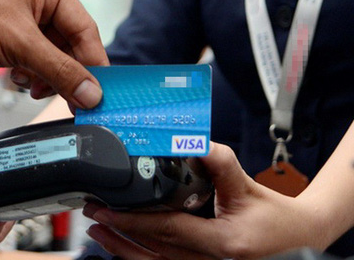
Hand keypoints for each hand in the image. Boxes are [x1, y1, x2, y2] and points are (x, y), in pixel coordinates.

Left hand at [0, 0, 108, 108]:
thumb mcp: (18, 43)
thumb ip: (58, 70)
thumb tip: (91, 93)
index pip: (85, 30)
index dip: (92, 65)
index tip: (97, 95)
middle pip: (69, 46)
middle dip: (63, 73)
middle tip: (64, 100)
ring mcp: (22, 18)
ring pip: (50, 57)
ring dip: (43, 76)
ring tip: (28, 85)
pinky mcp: (8, 35)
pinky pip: (31, 60)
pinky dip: (27, 73)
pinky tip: (14, 78)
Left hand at [82, 143, 331, 259]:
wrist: (299, 238)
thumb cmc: (275, 216)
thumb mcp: (247, 186)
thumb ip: (220, 162)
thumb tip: (194, 141)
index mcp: (222, 243)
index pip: (166, 229)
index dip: (131, 219)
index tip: (104, 208)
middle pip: (152, 249)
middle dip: (118, 230)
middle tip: (90, 212)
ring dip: (122, 247)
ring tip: (98, 231)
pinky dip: (139, 256)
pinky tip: (122, 247)